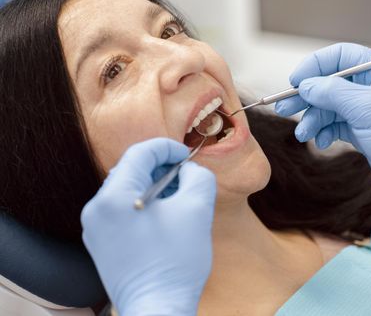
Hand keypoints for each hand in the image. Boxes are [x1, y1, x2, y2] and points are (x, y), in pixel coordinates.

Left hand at [81, 138, 215, 315]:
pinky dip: (143, 204)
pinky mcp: (100, 243)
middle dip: (161, 168)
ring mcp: (95, 228)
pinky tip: (164, 217)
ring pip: (126, 190)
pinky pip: (121, 210)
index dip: (168, 148)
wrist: (158, 308)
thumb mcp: (198, 209)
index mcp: (114, 197)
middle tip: (185, 177)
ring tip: (177, 198)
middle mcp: (96, 209)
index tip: (186, 155)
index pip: (140, 153)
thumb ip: (198, 176)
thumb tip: (189, 171)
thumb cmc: (176, 263)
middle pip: (131, 170)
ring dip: (153, 186)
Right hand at [275, 43, 370, 221]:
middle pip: (330, 83)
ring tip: (303, 134)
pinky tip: (322, 142)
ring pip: (330, 107)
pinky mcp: (363, 132)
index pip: (340, 57)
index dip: (314, 66)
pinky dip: (325, 132)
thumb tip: (304, 86)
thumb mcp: (366, 108)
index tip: (294, 82)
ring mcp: (367, 110)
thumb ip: (332, 93)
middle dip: (307, 96)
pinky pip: (336, 126)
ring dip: (313, 119)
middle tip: (283, 108)